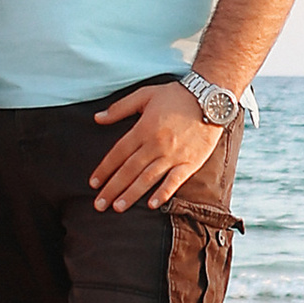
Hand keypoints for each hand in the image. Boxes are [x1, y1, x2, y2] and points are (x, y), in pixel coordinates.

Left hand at [88, 80, 217, 212]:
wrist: (210, 99)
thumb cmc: (176, 96)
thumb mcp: (144, 95)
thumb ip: (119, 108)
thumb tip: (97, 118)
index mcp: (143, 129)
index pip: (118, 153)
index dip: (104, 169)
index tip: (93, 183)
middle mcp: (156, 144)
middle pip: (129, 170)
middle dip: (112, 188)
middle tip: (99, 205)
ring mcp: (174, 155)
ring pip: (148, 178)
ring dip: (131, 194)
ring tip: (117, 207)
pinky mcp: (190, 163)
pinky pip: (174, 181)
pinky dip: (163, 193)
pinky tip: (152, 205)